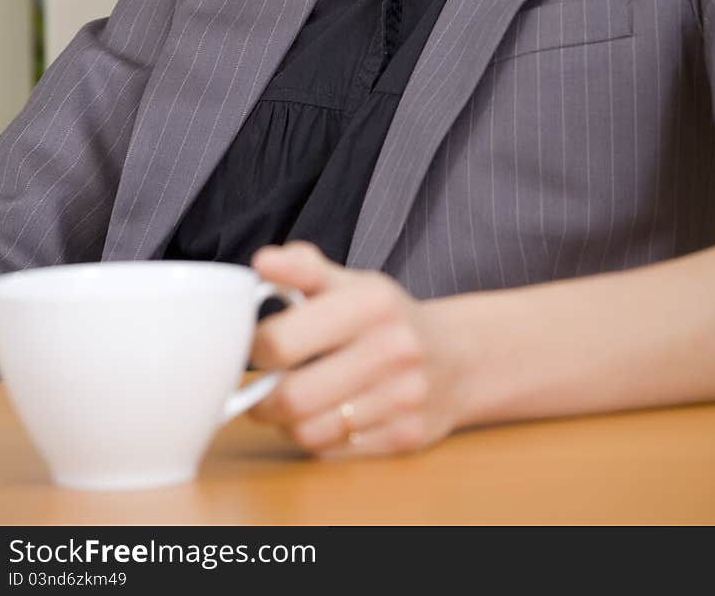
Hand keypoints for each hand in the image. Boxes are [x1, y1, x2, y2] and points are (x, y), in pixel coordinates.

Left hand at [246, 240, 467, 458]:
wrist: (459, 357)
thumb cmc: (389, 318)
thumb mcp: (353, 283)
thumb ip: (304, 269)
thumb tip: (262, 261)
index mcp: (373, 302)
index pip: (281, 342)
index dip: (254, 350)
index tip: (256, 348)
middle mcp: (394, 349)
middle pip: (292, 398)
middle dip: (263, 399)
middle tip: (262, 389)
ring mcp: (404, 397)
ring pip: (308, 431)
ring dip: (289, 422)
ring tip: (294, 402)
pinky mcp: (406, 437)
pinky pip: (333, 453)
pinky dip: (319, 439)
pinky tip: (327, 417)